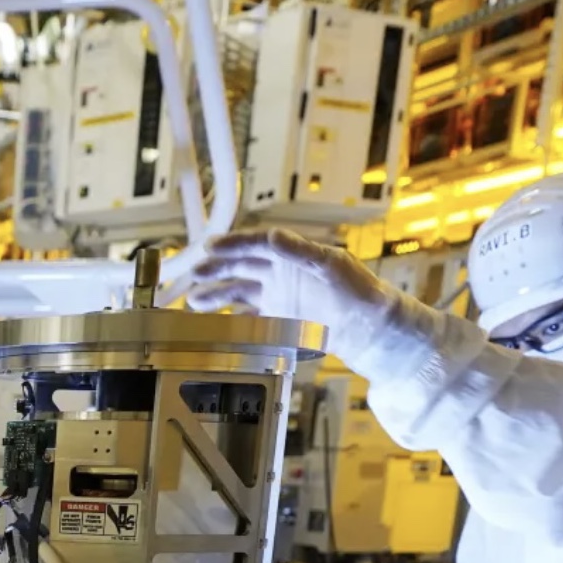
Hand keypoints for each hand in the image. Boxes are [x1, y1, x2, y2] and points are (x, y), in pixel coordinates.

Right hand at [187, 230, 398, 364]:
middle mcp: (280, 272)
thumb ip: (299, 251)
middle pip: (241, 266)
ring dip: (217, 295)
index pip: (255, 244)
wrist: (368, 326)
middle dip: (216, 270)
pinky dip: (230, 319)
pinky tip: (214, 324)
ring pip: (239, 292)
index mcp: (291, 254)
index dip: (232, 244)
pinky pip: (248, 317)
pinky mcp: (278, 320)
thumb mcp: (329, 265)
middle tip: (194, 274)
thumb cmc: (356, 289)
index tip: (209, 247)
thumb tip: (272, 235)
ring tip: (194, 302)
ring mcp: (277, 296)